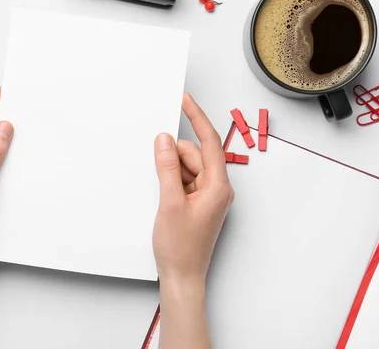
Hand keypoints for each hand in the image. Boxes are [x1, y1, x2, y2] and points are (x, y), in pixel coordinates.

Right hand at [152, 93, 233, 285]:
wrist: (182, 277)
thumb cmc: (181, 247)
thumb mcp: (170, 203)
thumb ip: (167, 168)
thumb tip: (164, 140)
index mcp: (218, 186)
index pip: (209, 142)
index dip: (197, 118)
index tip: (185, 101)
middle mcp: (217, 188)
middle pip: (194, 155)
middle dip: (174, 158)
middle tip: (161, 178)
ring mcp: (207, 196)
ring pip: (187, 168)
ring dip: (172, 173)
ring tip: (164, 198)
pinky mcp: (198, 203)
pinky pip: (184, 180)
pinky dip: (172, 181)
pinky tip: (164, 197)